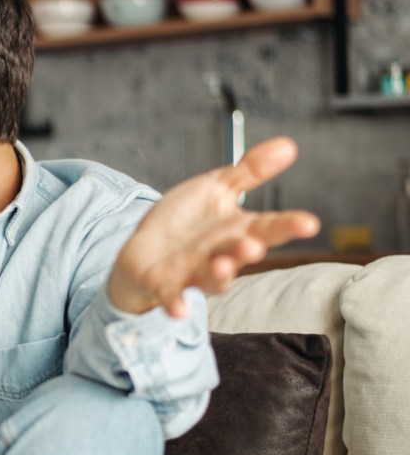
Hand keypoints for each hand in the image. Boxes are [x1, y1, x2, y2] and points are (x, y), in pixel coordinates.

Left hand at [106, 136, 319, 317]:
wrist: (144, 250)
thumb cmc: (186, 222)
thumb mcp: (216, 188)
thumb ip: (249, 171)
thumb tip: (289, 145)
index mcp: (236, 230)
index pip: (267, 227)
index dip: (288, 225)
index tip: (309, 223)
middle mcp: (220, 255)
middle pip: (240, 254)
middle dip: (248, 250)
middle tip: (255, 246)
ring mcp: (193, 273)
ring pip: (211, 278)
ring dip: (218, 274)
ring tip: (222, 265)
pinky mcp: (164, 285)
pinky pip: (172, 296)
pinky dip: (176, 303)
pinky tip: (179, 309)